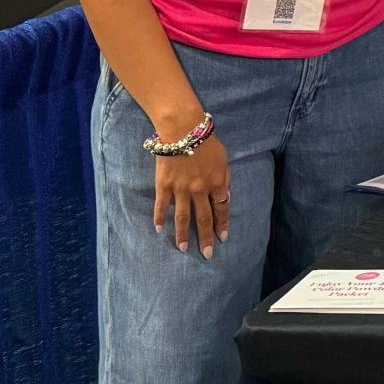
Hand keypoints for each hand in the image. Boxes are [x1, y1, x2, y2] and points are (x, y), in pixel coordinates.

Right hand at [153, 134, 230, 258]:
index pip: (221, 209)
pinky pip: (162, 205)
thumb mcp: (224, 159)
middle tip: (207, 254)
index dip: (222, 225)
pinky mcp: (164, 185)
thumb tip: (224, 195)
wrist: (183, 129)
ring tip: (183, 249)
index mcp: (217, 183)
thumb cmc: (206, 141)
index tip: (223, 238)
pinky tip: (159, 230)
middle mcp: (200, 190)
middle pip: (204, 219)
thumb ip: (224, 178)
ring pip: (183, 217)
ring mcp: (181, 189)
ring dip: (183, 235)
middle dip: (206, 238)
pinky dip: (159, 218)